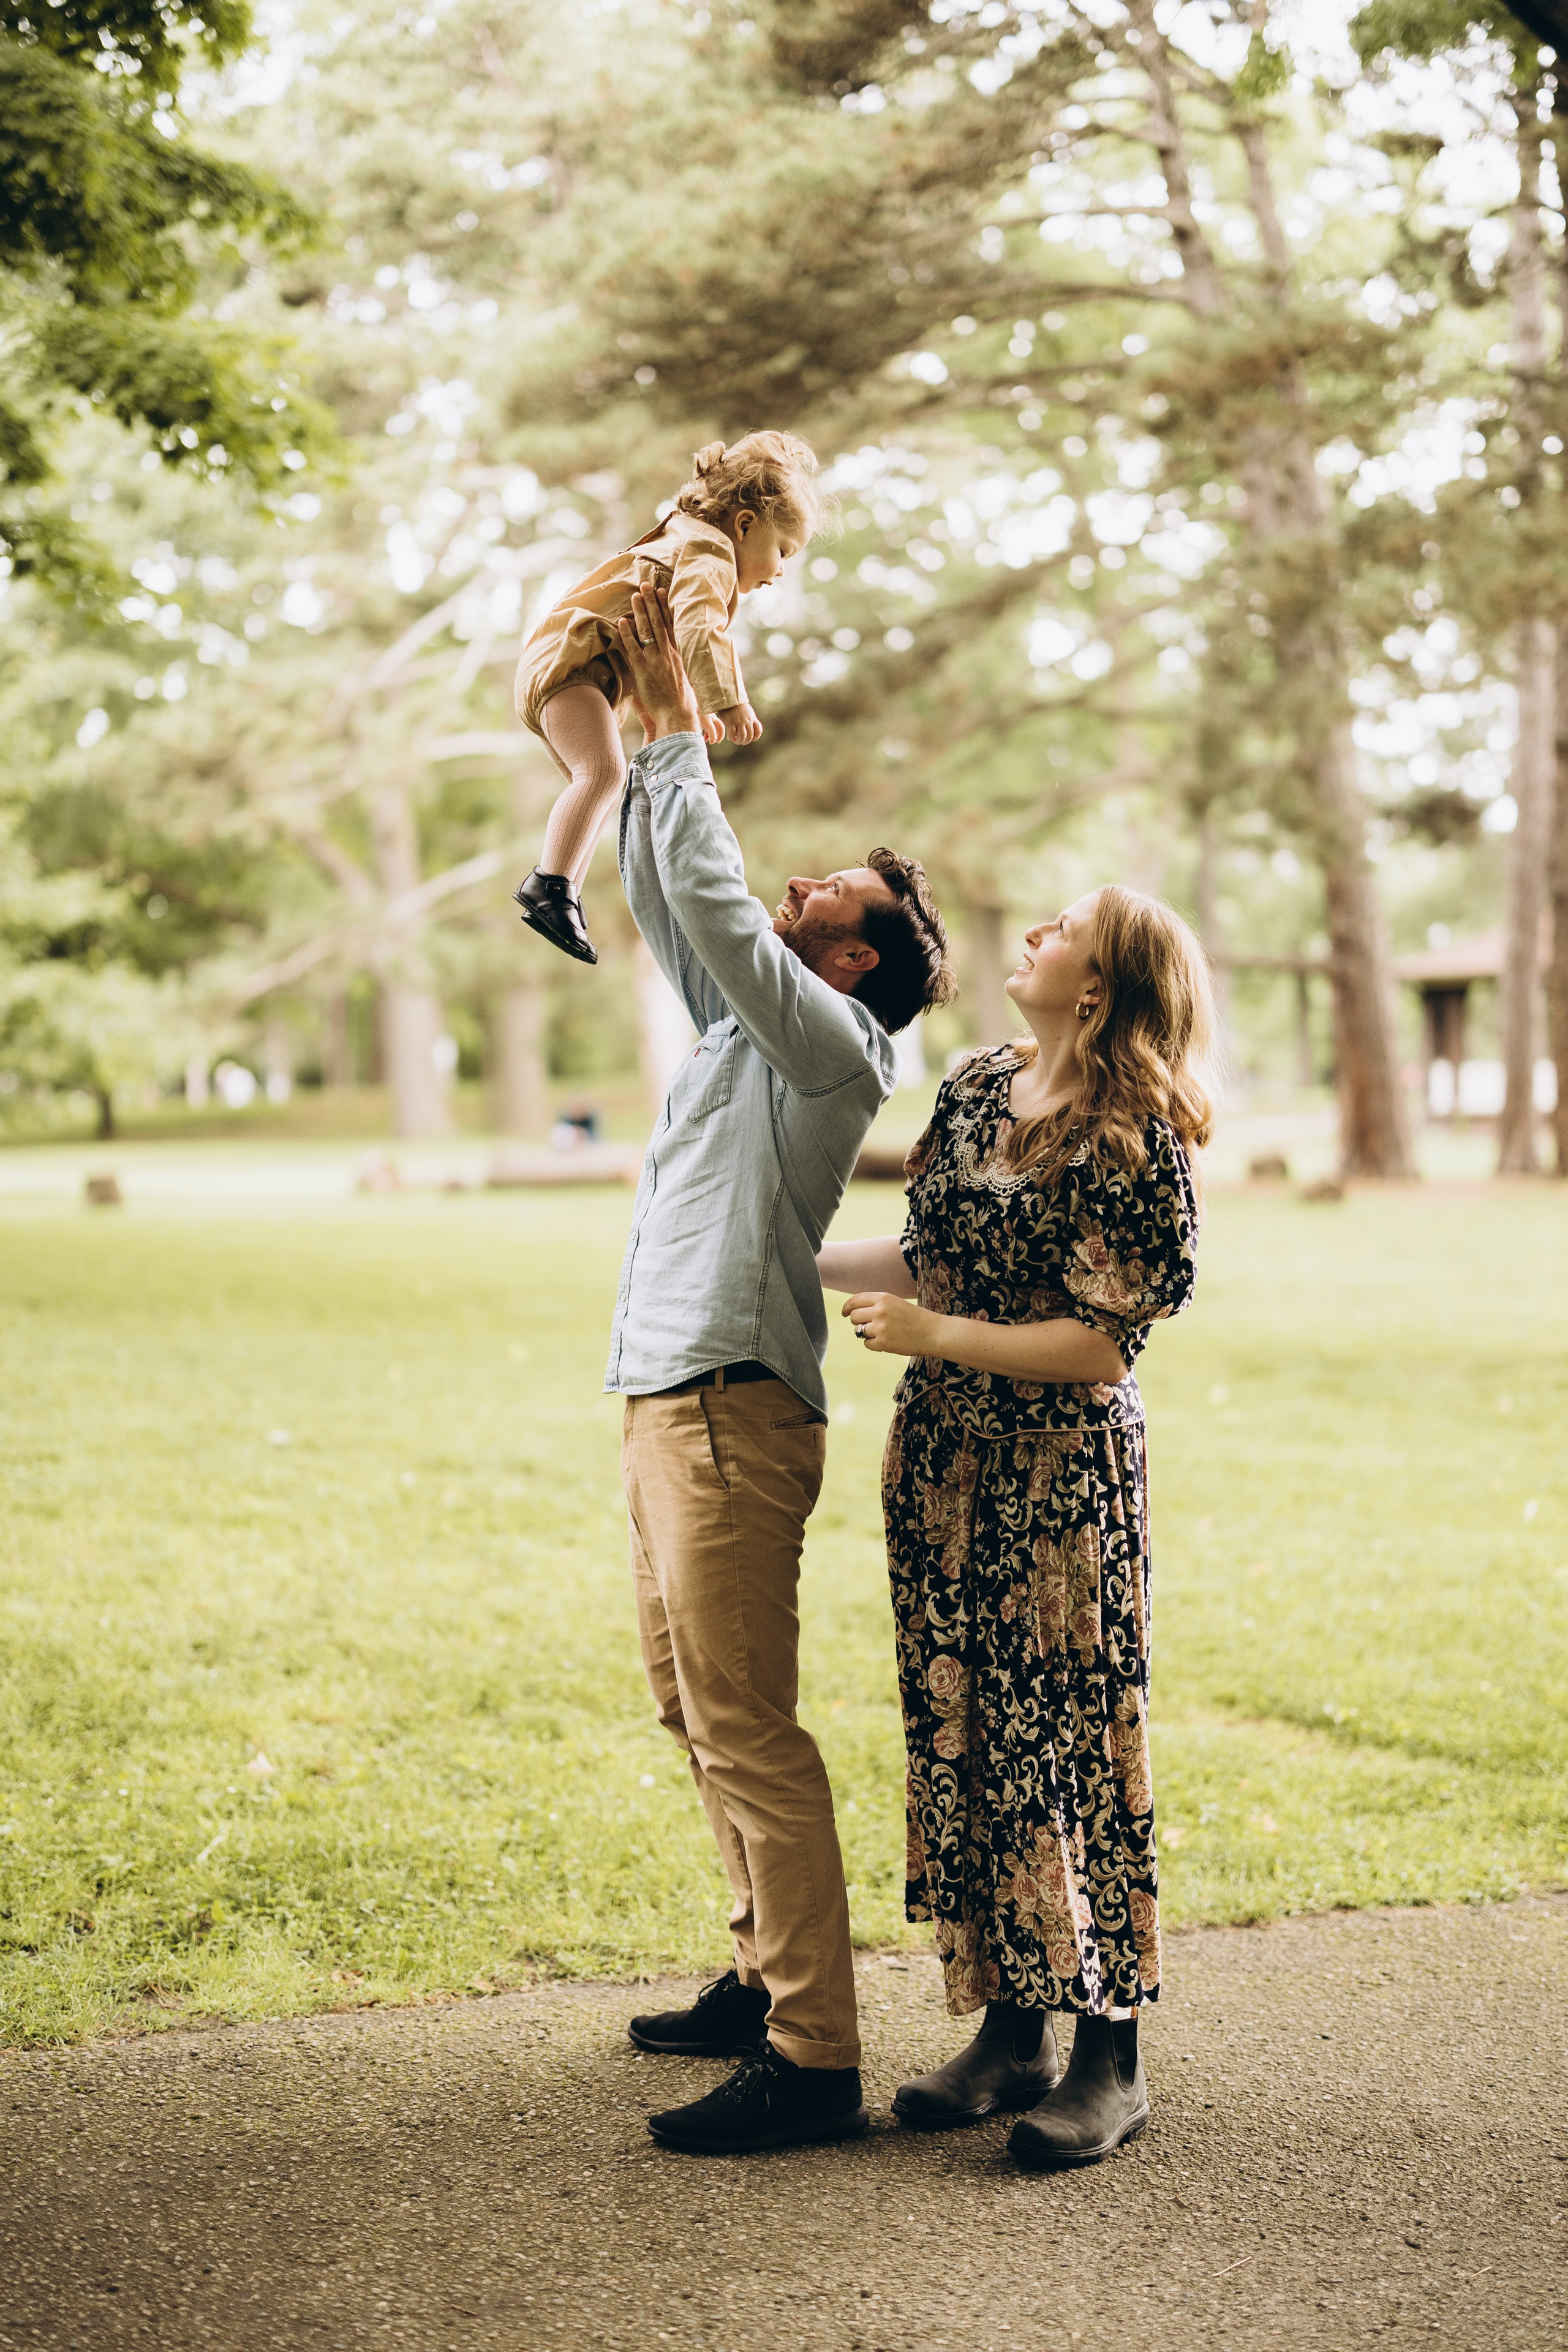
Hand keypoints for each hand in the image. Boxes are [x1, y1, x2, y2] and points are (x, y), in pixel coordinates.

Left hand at [614, 587, 702, 741]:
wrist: (679, 716)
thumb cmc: (683, 703)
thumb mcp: (686, 680)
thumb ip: (679, 666)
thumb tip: (675, 660)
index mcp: (679, 655)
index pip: (673, 625)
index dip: (667, 607)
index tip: (663, 592)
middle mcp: (669, 654)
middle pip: (660, 623)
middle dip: (652, 602)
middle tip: (646, 585)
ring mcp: (656, 662)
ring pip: (648, 631)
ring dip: (641, 612)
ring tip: (634, 596)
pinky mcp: (644, 672)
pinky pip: (634, 649)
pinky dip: (628, 635)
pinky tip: (622, 622)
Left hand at [700, 711, 724, 745]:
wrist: (693, 709)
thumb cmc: (701, 714)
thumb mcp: (708, 723)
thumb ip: (712, 732)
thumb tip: (715, 739)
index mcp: (716, 720)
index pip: (721, 729)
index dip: (721, 735)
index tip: (718, 741)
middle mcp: (712, 722)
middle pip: (716, 731)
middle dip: (715, 737)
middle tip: (712, 742)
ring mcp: (707, 722)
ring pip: (711, 732)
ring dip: (710, 737)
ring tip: (707, 741)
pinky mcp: (702, 723)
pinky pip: (706, 731)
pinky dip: (706, 735)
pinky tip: (704, 738)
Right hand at [716, 701, 762, 744]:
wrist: (728, 697)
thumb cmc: (736, 705)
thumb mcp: (747, 711)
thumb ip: (750, 719)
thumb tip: (750, 728)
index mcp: (752, 718)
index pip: (758, 731)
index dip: (755, 737)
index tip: (750, 738)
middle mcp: (747, 721)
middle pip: (750, 737)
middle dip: (745, 742)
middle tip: (740, 741)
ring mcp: (739, 722)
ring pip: (742, 738)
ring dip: (739, 741)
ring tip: (735, 740)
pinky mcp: (730, 723)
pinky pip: (732, 735)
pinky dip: (731, 738)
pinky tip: (729, 737)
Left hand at [843, 1292, 943, 1356]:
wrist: (932, 1332)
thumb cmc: (913, 1317)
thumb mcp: (894, 1302)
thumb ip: (875, 1304)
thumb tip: (853, 1311)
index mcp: (883, 1298)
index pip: (855, 1301)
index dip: (847, 1308)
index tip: (844, 1313)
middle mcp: (879, 1311)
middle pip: (854, 1317)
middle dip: (858, 1322)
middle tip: (870, 1325)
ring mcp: (880, 1327)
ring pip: (859, 1331)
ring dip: (867, 1333)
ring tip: (884, 1332)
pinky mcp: (883, 1343)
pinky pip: (867, 1343)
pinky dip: (874, 1344)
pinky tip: (887, 1341)